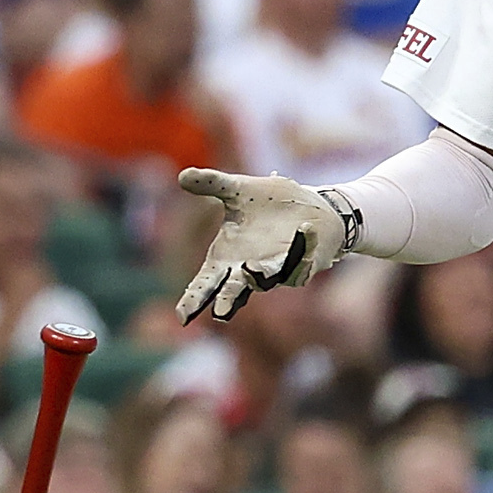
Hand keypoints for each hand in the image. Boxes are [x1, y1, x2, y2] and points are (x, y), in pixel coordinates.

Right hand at [175, 166, 349, 321]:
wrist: (311, 206)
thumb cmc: (269, 203)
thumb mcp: (237, 189)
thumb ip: (212, 184)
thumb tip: (182, 175)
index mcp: (228, 257)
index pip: (206, 283)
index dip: (194, 298)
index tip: (182, 316)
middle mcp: (251, 269)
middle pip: (234, 291)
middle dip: (227, 299)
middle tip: (219, 312)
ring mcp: (278, 269)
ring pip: (269, 279)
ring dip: (261, 277)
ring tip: (250, 271)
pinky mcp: (304, 263)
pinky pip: (303, 260)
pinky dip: (304, 246)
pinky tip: (304, 230)